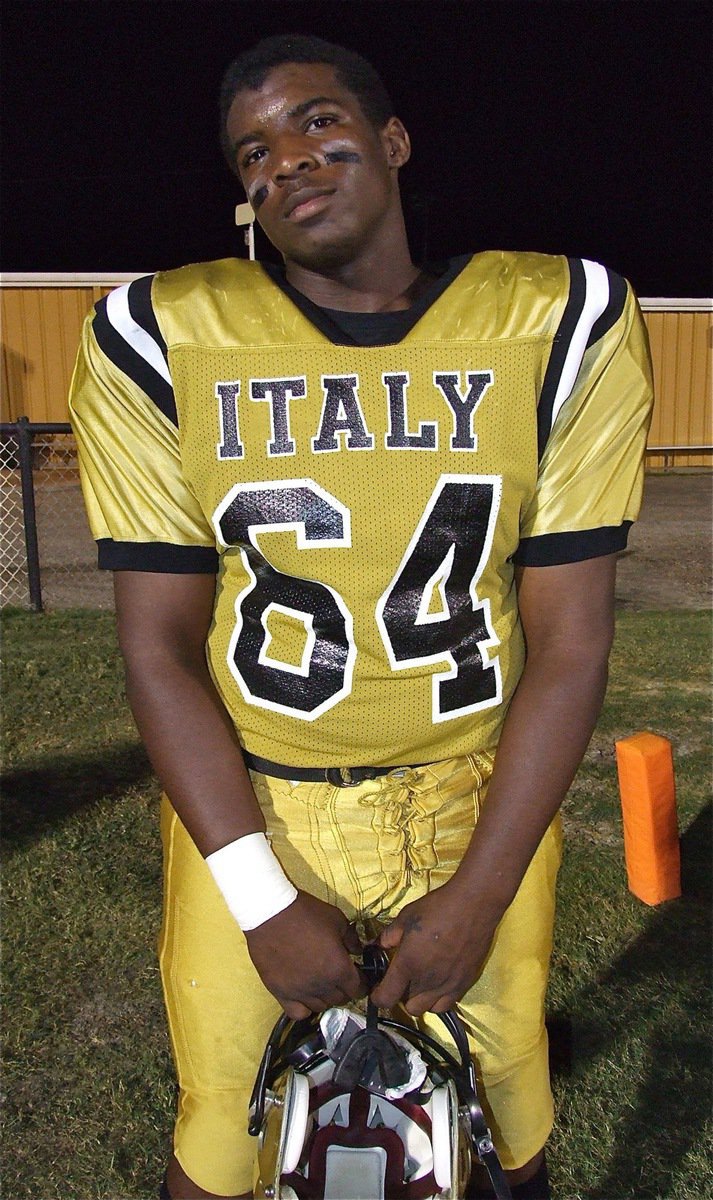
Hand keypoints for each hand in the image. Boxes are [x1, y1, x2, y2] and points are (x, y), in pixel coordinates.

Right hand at [245, 891, 365, 1018]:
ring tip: (322, 983)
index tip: (358, 977)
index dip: (361, 983)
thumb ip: (352, 939)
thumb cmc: (305, 914)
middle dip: (344, 989)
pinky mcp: (280, 993)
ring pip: (321, 1007)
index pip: (359, 989)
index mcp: (339, 969)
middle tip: (340, 976)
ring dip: (325, 998)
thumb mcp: (337, 920)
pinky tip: (304, 994)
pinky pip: (297, 1013)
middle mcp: (321, 986)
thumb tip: (358, 951)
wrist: (271, 913)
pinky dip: (304, 1008)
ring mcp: (300, 992)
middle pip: (341, 1000)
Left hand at [369, 880, 500, 1015]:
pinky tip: (439, 981)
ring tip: (421, 982)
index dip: (378, 997)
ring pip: (428, 1009)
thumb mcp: (406, 916)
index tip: (378, 991)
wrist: (474, 904)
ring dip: (421, 999)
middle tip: (402, 980)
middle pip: (408, 1007)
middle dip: (401, 997)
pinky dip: (440, 998)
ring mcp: (448, 985)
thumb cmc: (439, 907)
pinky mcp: (465, 983)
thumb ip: (389, 935)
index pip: (386, 998)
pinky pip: (448, 1004)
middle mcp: (427, 980)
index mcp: (408, 964)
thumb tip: (380, 945)